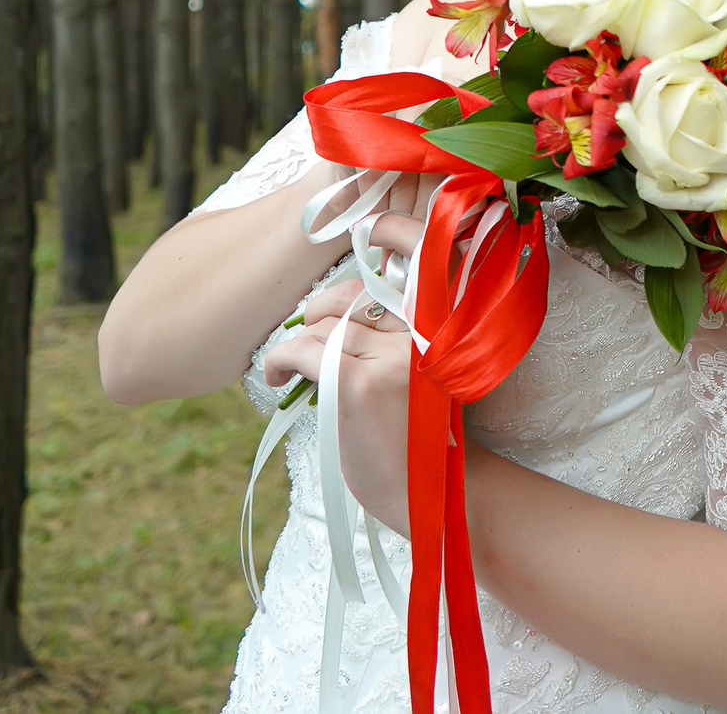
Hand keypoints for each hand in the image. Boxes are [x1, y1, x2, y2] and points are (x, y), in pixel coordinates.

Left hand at [265, 205, 425, 534]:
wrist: (435, 496)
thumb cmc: (425, 435)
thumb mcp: (427, 371)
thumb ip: (400, 330)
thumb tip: (340, 302)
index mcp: (450, 319)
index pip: (423, 249)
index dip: (394, 229)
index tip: (371, 229)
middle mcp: (427, 327)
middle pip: (356, 292)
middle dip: (322, 309)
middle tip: (308, 335)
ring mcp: (393, 353)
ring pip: (325, 322)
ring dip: (299, 343)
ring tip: (287, 367)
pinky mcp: (358, 382)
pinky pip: (303, 349)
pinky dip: (280, 360)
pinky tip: (277, 378)